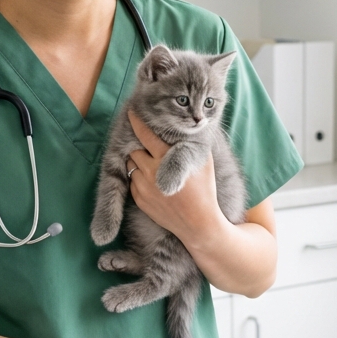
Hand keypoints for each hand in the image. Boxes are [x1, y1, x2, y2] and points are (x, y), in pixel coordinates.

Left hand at [127, 112, 225, 246]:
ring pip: (131, 165)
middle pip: (134, 150)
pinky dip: (139, 178)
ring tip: (151, 165)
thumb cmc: (205, 191)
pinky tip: (153, 182)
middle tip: (148, 147)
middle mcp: (151, 171)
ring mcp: (143, 187)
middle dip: (140, 146)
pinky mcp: (139, 200)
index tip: (132, 113)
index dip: (137, 122)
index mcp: (166, 158)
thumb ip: (191, 144)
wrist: (198, 223)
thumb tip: (186, 129)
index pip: (145, 134)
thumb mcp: (203, 162)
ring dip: (138, 162)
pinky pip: (133, 182)